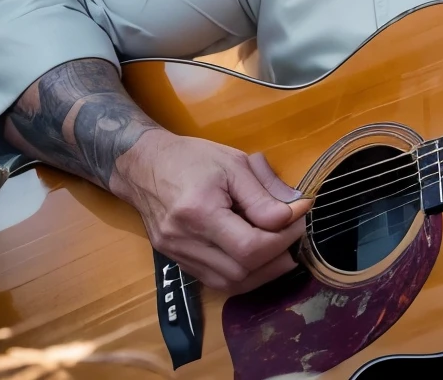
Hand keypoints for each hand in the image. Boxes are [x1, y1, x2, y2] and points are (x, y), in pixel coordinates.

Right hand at [111, 131, 313, 293]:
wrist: (143, 165)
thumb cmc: (191, 158)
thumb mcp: (235, 164)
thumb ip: (265, 193)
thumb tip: (298, 212)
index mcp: (198, 212)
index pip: (249, 246)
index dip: (283, 238)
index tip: (299, 218)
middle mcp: (184, 240)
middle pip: (241, 273)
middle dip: (277, 258)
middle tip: (294, 235)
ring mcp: (177, 255)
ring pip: (230, 284)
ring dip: (263, 273)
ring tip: (282, 250)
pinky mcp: (176, 261)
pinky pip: (216, 282)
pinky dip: (243, 276)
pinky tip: (258, 258)